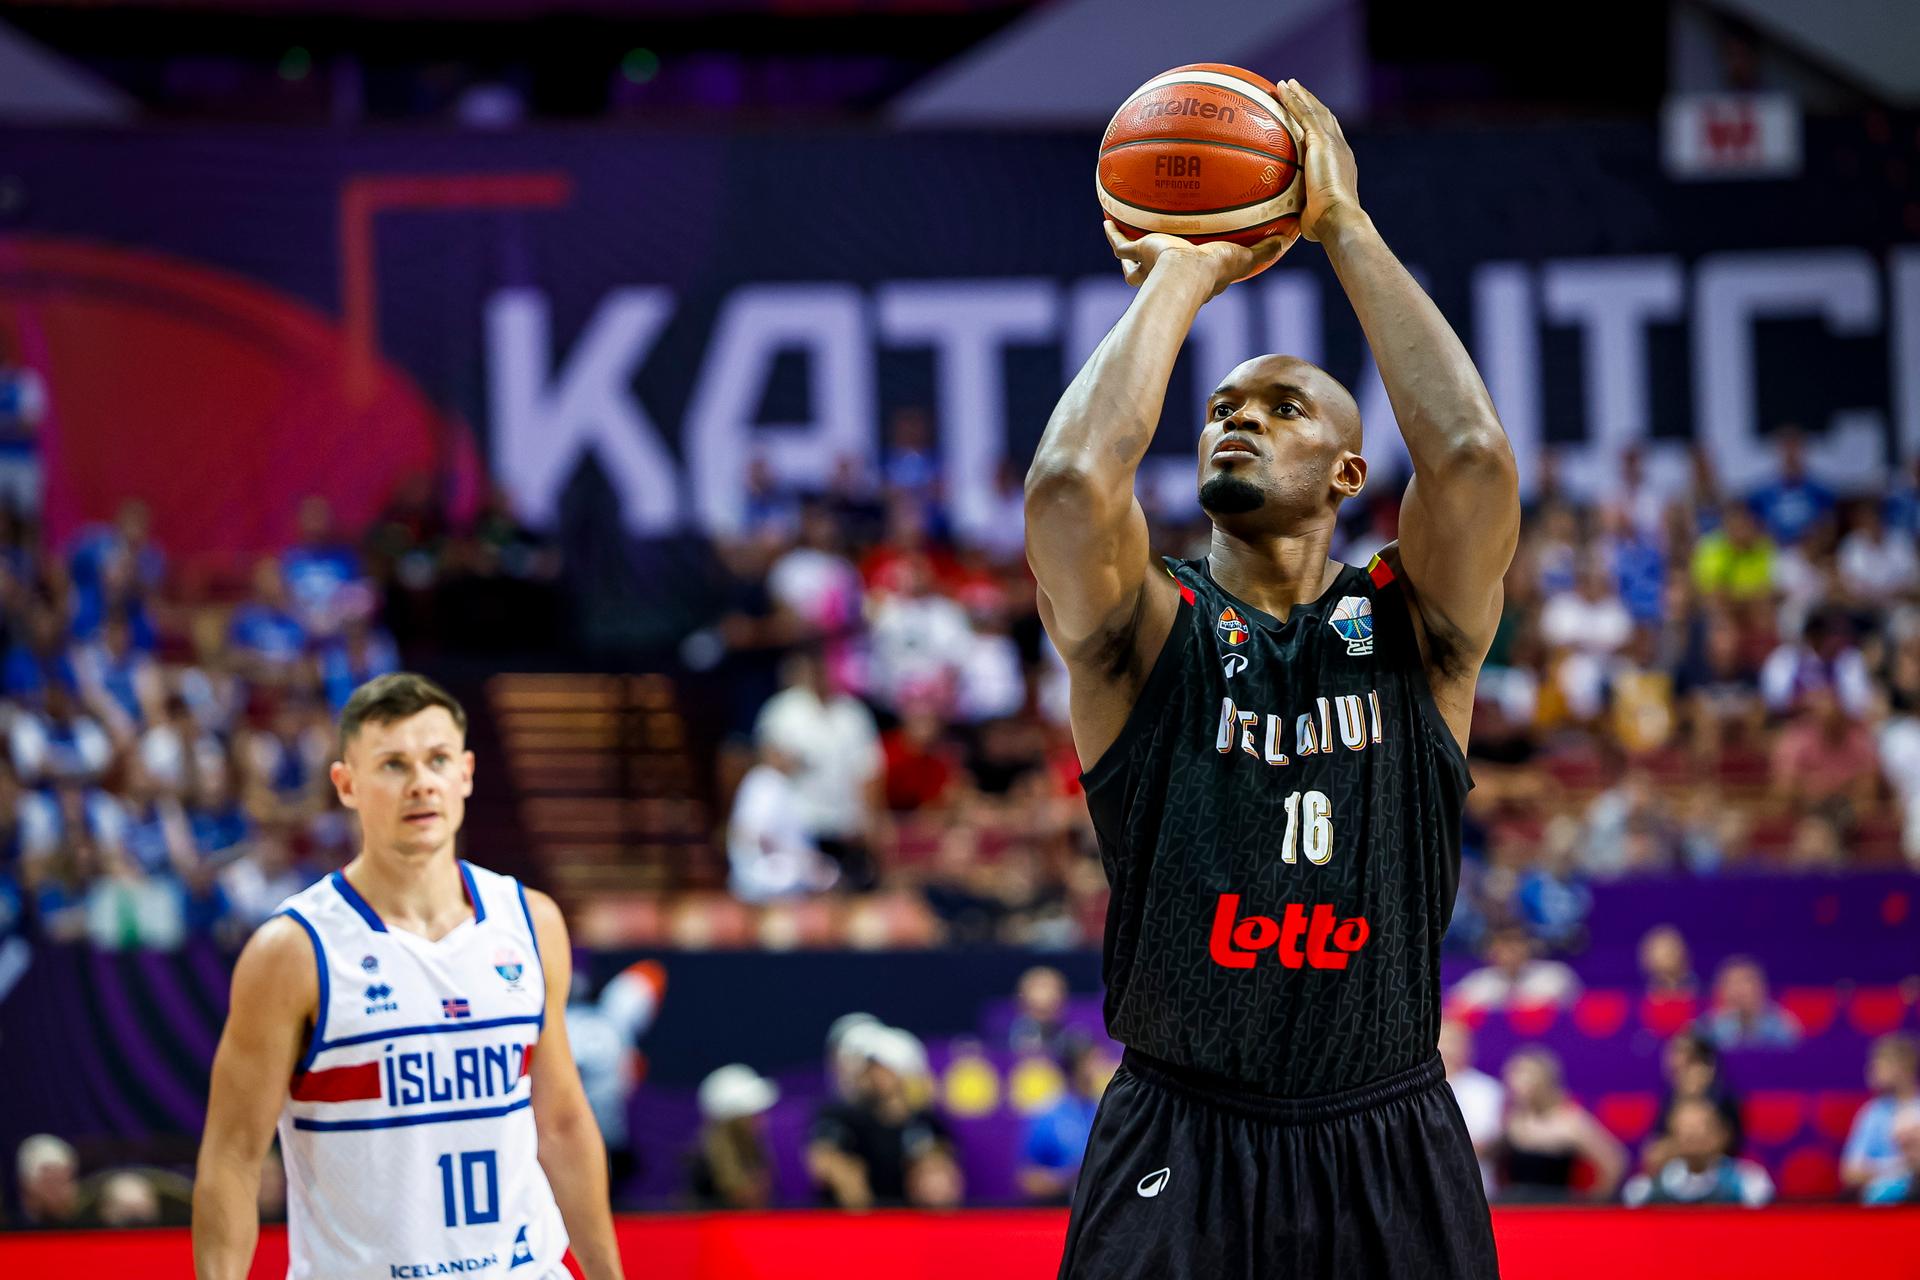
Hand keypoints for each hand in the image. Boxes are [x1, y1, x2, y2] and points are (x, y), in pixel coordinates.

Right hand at [1104, 221, 1289, 296]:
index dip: (1193, 264)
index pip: (1190, 269)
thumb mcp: (1244, 257)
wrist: (1186, 273)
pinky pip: (1120, 244)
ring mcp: (1150, 264)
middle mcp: (1168, 271)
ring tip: (1125, 236)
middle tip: (1155, 250)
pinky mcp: (1138, 253)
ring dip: (1129, 252)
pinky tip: (1106, 221)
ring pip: (1133, 261)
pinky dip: (1112, 234)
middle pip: (1158, 268)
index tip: (1196, 256)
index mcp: (1192, 274)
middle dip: (1154, 262)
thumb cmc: (1215, 270)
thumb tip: (1288, 239)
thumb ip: (1264, 250)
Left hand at [1274, 79, 1359, 241]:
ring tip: (1288, 83)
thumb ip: (1300, 215)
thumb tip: (1284, 228)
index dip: (1319, 128)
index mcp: (1341, 166)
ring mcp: (1332, 143)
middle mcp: (1340, 150)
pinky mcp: (1322, 141)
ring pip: (1315, 111)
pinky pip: (1304, 113)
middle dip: (1311, 104)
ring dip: (1301, 95)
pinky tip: (1283, 88)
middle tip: (1297, 92)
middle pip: (1325, 119)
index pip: (1329, 141)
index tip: (1307, 122)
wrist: (1337, 217)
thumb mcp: (1312, 217)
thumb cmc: (1325, 226)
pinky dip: (1294, 99)